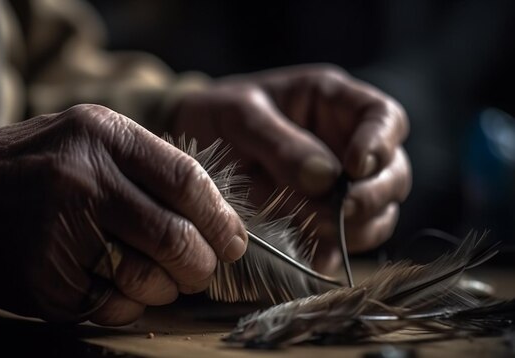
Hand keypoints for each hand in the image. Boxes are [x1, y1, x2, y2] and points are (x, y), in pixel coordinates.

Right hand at [0, 104, 246, 324]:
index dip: (221, 218)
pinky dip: (130, 306)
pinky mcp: (46, 280)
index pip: (186, 180)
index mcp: (102, 136)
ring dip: (167, 288)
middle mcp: (83, 181)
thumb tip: (215, 215)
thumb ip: (148, 165)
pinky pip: (114, 307)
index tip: (234, 241)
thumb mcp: (90, 138)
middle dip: (201, 264)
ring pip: (149, 279)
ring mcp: (61, 233)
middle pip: (174, 237)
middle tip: (202, 269)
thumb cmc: (38, 168)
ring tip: (160, 279)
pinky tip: (117, 287)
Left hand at [171, 64, 410, 272]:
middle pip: (393, 172)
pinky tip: (314, 257)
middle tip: (341, 209)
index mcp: (334, 103)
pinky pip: (345, 239)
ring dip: (359, 227)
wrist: (193, 140)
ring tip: (319, 230)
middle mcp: (345, 143)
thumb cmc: (218, 114)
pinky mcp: (320, 215)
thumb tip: (326, 179)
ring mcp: (337, 183)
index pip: (385, 118)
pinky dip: (335, 251)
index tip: (356, 168)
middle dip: (373, 195)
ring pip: (378, 212)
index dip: (381, 144)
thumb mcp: (241, 116)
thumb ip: (280, 143)